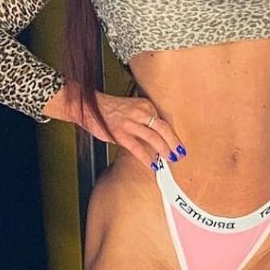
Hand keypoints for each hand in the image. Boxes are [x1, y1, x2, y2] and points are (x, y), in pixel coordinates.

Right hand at [47, 84, 186, 170]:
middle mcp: (140, 112)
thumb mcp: (132, 107)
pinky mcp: (120, 134)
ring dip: (164, 150)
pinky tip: (152, 164)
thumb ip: (144, 119)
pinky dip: (147, 158)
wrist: (89, 106)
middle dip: (174, 142)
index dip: (172, 134)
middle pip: (163, 129)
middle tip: (179, 153)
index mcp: (145, 105)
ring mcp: (130, 123)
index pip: (163, 120)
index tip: (177, 142)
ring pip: (154, 138)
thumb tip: (155, 136)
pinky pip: (137, 148)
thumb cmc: (109, 109)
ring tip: (170, 159)